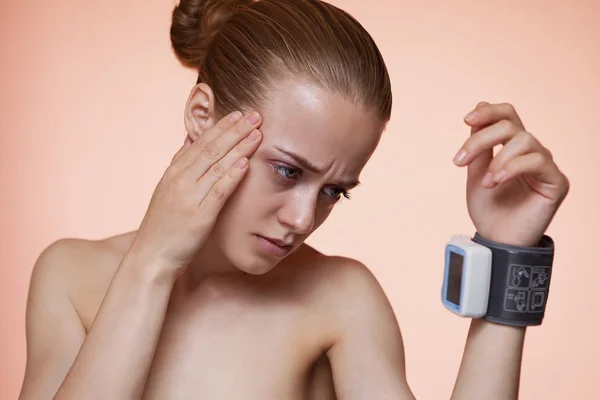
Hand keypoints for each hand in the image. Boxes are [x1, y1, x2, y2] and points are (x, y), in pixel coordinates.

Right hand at [129, 110, 262, 277]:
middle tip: (255, 115)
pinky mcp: (199, 215)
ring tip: (257, 133)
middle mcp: (180, 180)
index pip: (201, 142)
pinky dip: (232, 175)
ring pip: (217, 165)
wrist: (151, 256)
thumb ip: (179, 165)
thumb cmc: (164, 226)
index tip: (239, 115)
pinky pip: (218, 191)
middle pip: (211, 149)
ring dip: (239, 147)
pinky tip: (245, 163)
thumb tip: (189, 140)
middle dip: (235, 130)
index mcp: (174, 172)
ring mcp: (189, 196)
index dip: (222, 127)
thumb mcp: (167, 190)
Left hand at [453, 102, 569, 246]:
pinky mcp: (557, 181)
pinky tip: (497, 181)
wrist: (496, 239)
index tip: (466, 120)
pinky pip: (537, 161)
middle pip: (510, 125)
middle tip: (461, 161)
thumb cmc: (488, 208)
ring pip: (524, 140)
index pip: (507, 115)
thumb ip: (479, 144)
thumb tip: (480, 107)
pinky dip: (513, 167)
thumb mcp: (476, 171)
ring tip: (487, 182)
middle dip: (481, 139)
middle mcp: (531, 152)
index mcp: (512, 147)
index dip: (488, 111)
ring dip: (498, 159)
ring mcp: (545, 165)